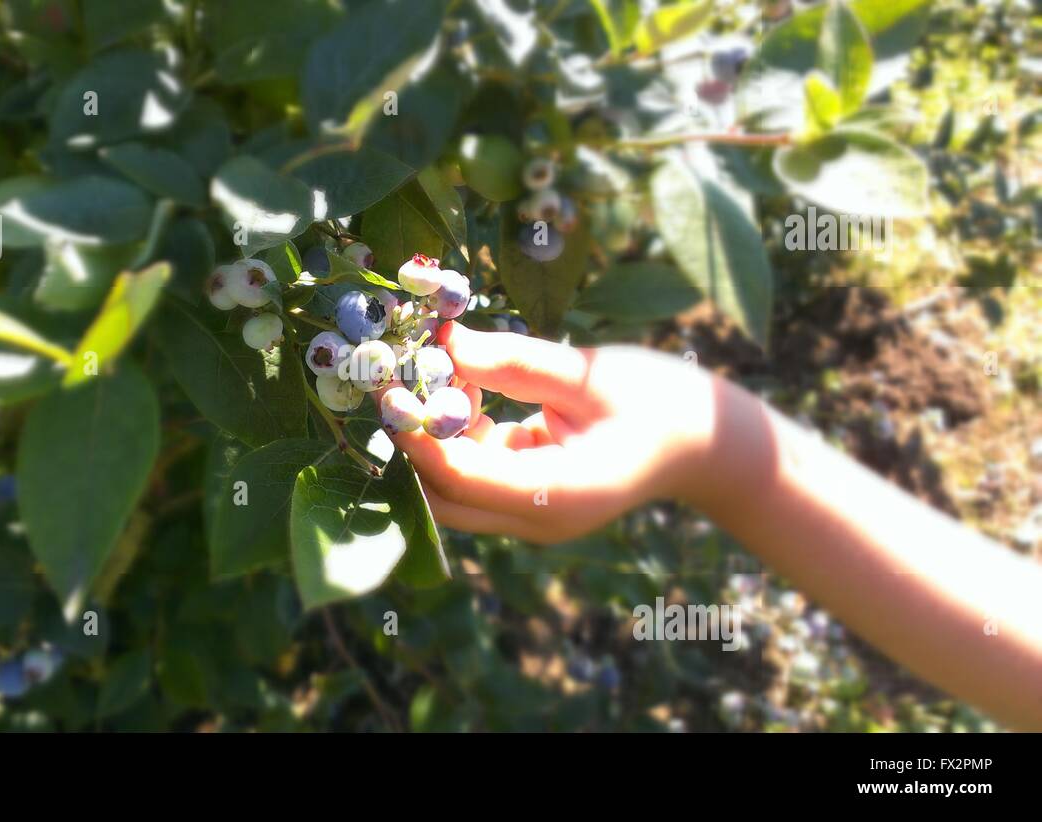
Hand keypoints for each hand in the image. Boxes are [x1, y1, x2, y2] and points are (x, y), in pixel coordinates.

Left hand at [388, 321, 720, 543]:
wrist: (709, 445)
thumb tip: (442, 342)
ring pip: (452, 487)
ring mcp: (531, 514)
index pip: (461, 479)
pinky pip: (473, 471)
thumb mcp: (590, 374)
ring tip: (442, 365)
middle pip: (442, 497)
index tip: (389, 387)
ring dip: (434, 431)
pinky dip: (458, 430)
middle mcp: (536, 519)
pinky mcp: (527, 497)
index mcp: (558, 495)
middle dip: (412, 439)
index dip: (415, 436)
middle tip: (399, 374)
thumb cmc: (664, 402)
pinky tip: (469, 383)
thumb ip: (514, 361)